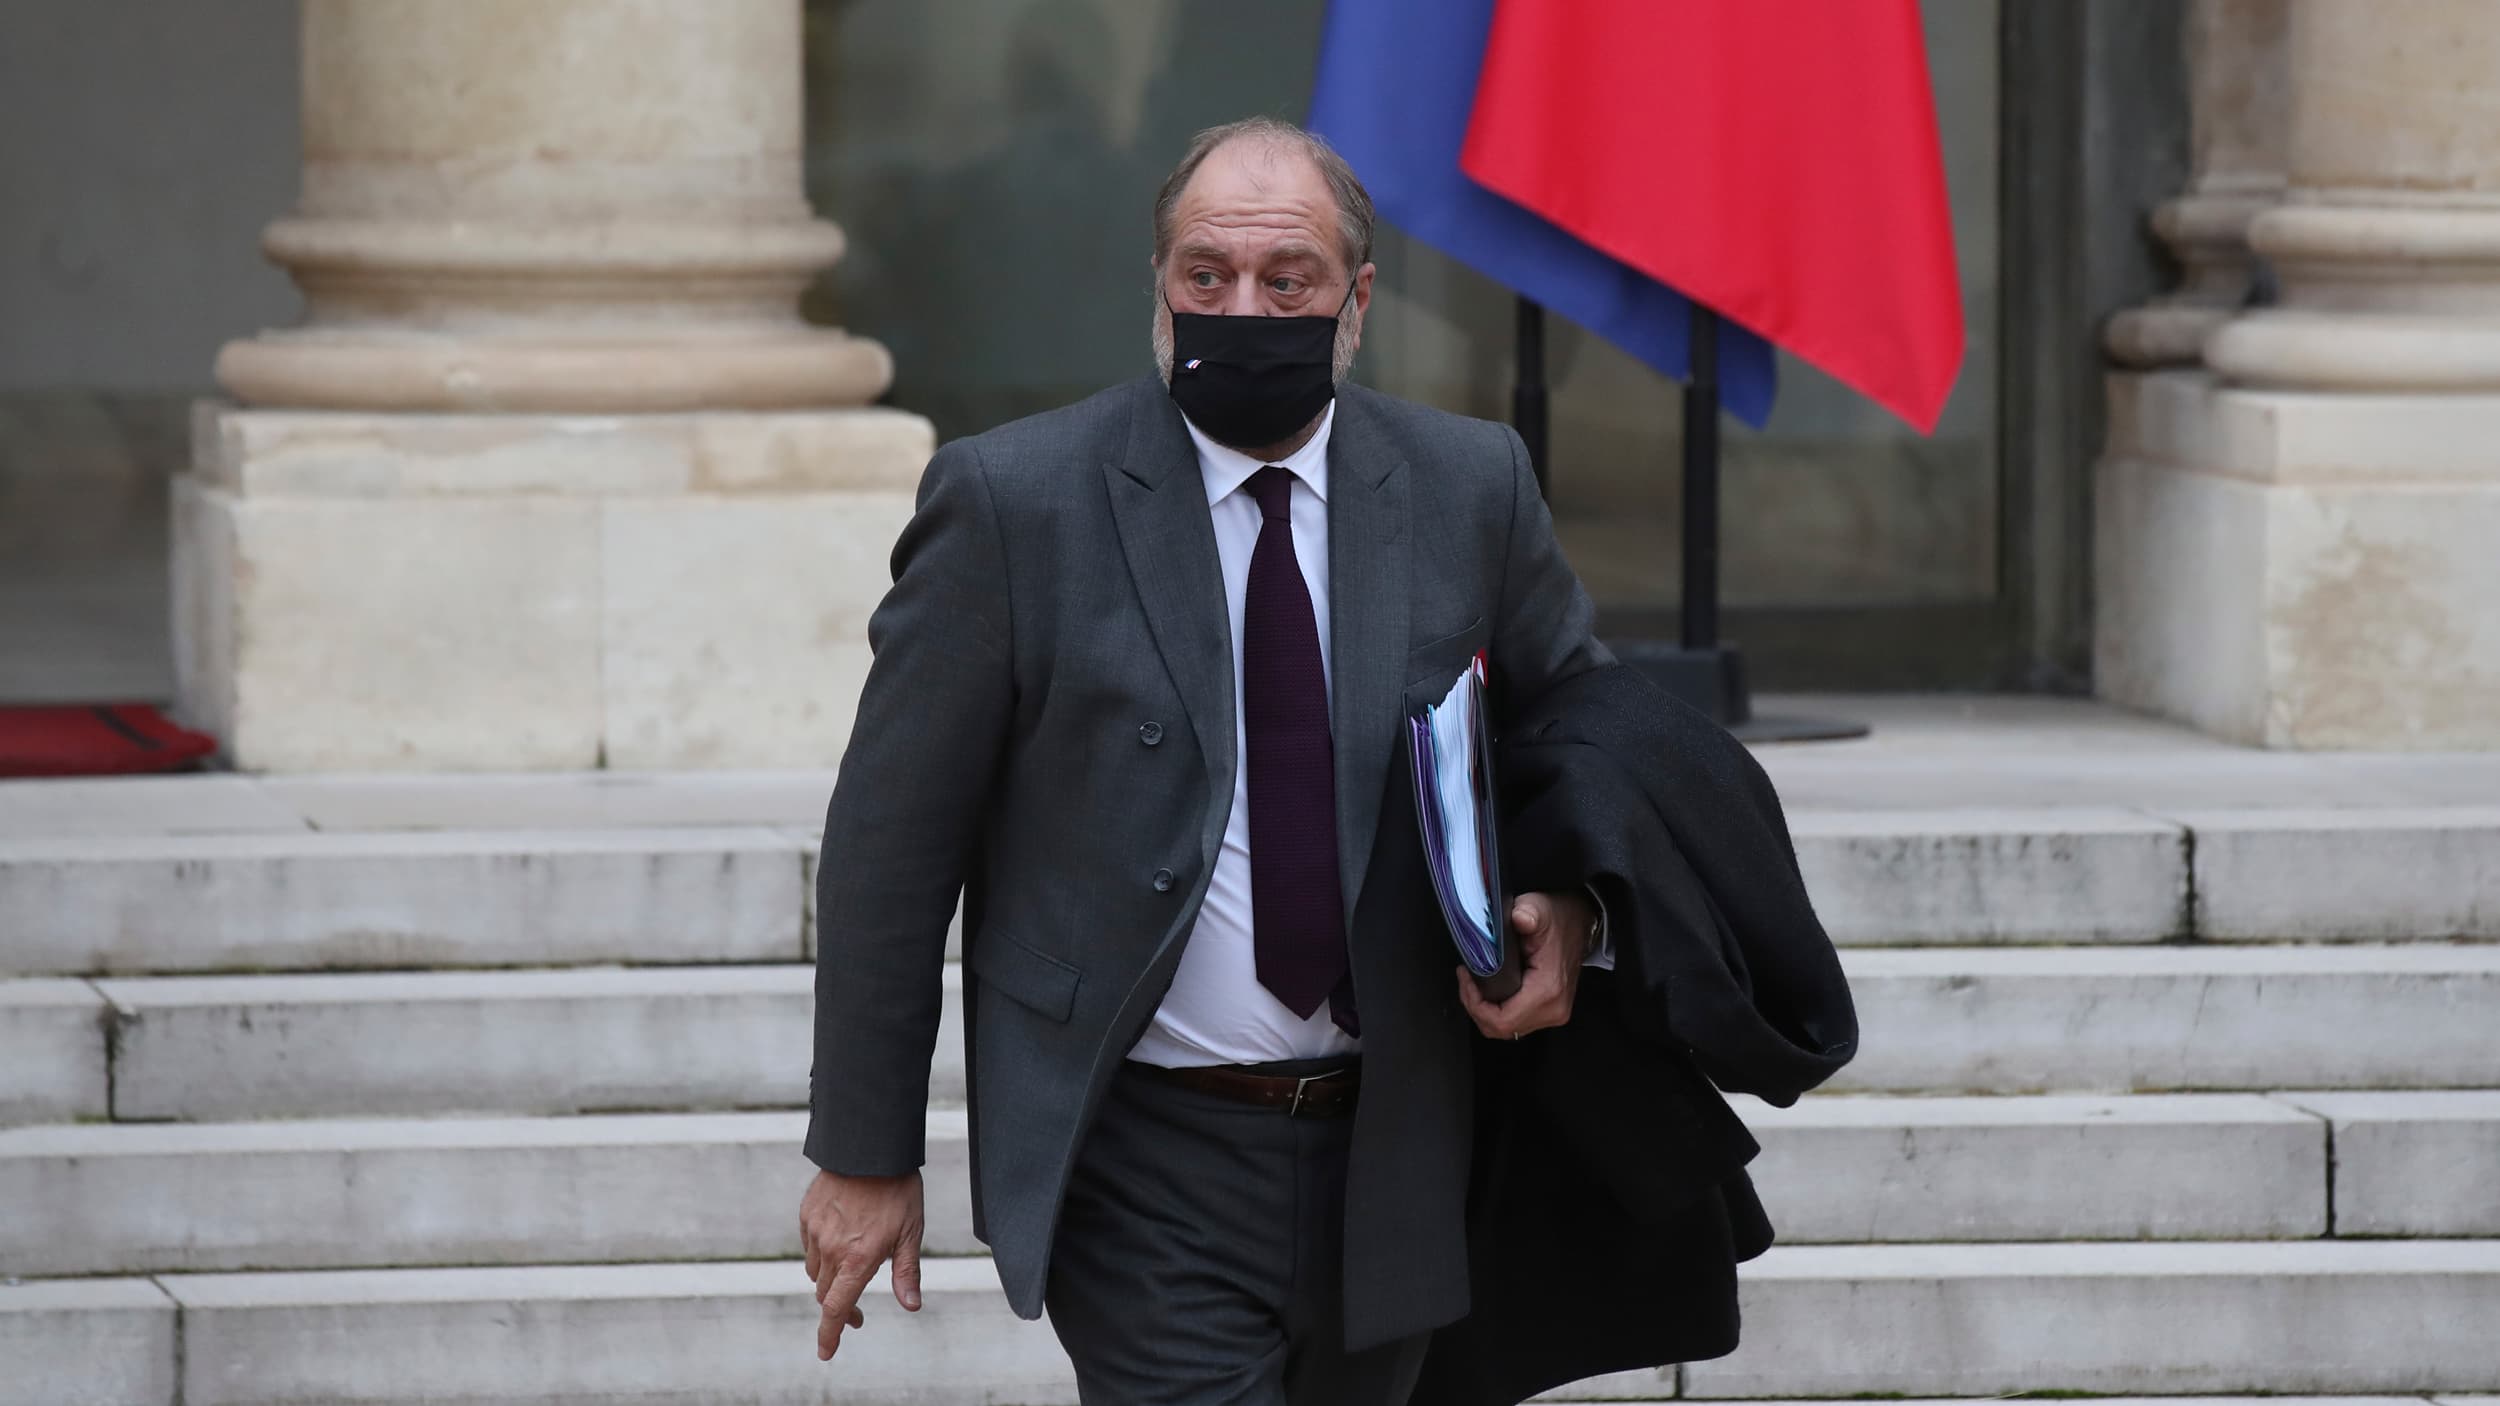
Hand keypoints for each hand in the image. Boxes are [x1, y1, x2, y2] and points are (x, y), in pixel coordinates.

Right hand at [800, 1168, 924, 1361]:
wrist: (870, 1147)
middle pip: (825, 1293)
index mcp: (858, 1258)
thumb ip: (907, 1272)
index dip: (830, 1334)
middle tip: (855, 1313)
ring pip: (816, 1271)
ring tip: (852, 1267)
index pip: (836, 1308)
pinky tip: (840, 1239)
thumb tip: (911, 1306)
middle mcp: (832, 1249)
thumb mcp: (912, 1231)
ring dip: (830, 1279)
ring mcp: (816, 1231)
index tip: (826, 1352)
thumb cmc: (898, 1189)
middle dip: (838, 1308)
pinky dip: (822, 1252)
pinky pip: (810, 1245)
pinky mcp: (807, 1214)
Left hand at [1455, 890, 1593, 1039]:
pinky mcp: (1549, 1011)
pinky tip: (1490, 989)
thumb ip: (1529, 913)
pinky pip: (1515, 1022)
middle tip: (1467, 980)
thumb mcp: (1540, 909)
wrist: (1579, 922)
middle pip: (1500, 1029)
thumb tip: (1520, 917)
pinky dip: (1497, 1010)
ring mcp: (1553, 1013)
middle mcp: (1553, 1009)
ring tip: (1475, 983)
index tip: (1467, 979)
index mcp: (1548, 990)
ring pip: (1506, 1029)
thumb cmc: (1559, 918)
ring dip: (1485, 1010)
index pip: (1501, 1021)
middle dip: (1476, 1007)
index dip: (1475, 1005)